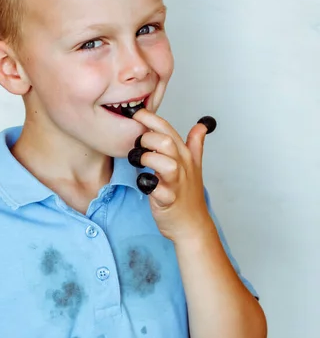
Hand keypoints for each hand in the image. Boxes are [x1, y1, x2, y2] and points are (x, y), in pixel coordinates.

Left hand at [129, 109, 215, 242]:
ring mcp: (176, 183)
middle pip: (166, 141)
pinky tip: (144, 184)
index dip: (150, 118)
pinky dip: (148, 186)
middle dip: (146, 139)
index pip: (167, 128)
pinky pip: (157, 190)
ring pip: (165, 163)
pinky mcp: (168, 200)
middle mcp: (182, 166)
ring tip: (142, 164)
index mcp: (184, 155)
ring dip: (148, 160)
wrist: (191, 224)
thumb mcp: (194, 166)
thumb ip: (195, 144)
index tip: (135, 113)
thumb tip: (201, 125)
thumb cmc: (188, 195)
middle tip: (138, 147)